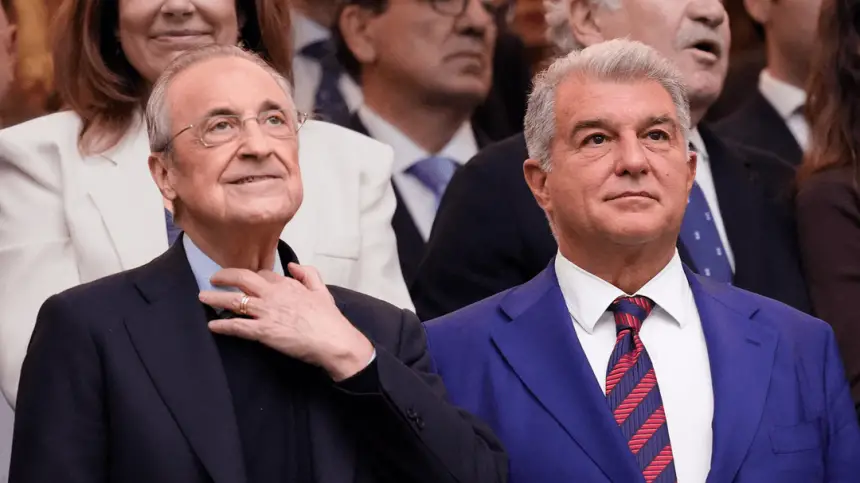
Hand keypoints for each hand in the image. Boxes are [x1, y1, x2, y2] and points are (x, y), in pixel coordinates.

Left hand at [199, 263, 374, 380]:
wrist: (333, 340)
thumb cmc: (329, 318)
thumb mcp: (321, 290)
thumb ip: (308, 274)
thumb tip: (292, 265)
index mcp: (287, 284)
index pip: (262, 274)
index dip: (250, 276)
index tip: (243, 279)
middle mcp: (273, 295)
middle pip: (242, 279)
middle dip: (224, 276)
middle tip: (213, 279)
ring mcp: (266, 312)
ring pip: (234, 301)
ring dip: (215, 298)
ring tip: (202, 297)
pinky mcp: (262, 332)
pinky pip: (237, 326)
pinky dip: (223, 325)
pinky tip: (212, 325)